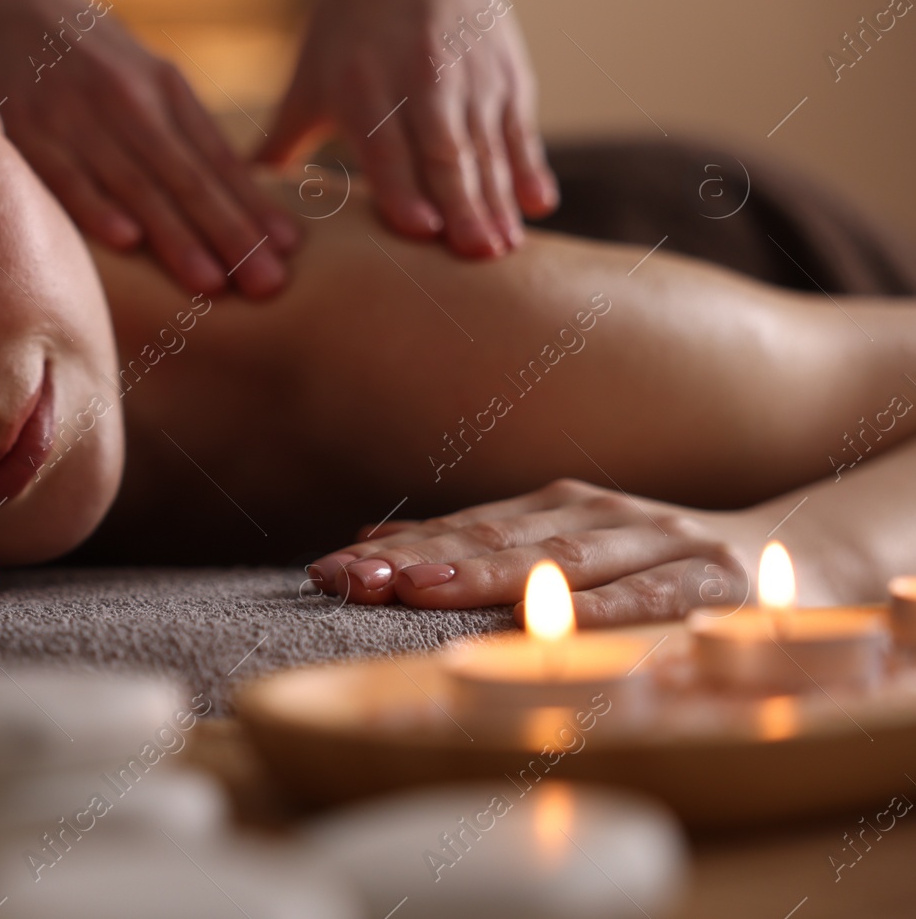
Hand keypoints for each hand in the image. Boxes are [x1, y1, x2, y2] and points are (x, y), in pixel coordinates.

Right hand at [0, 0, 298, 297]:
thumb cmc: (70, 44)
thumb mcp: (131, 70)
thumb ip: (170, 125)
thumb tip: (224, 191)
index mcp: (161, 86)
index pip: (216, 157)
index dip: (254, 205)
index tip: (292, 249)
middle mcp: (126, 98)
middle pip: (186, 176)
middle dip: (231, 233)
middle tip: (269, 283)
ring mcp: (75, 113)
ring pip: (135, 184)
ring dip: (175, 236)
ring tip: (213, 282)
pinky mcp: (24, 124)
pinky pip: (65, 174)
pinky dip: (96, 206)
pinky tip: (126, 241)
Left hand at [259, 0, 557, 256]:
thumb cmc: (348, 25)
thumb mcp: (309, 79)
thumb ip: (280, 145)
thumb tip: (236, 208)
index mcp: (363, 87)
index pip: (387, 147)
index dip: (404, 188)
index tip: (421, 231)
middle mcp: (419, 79)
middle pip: (444, 152)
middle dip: (463, 205)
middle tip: (477, 256)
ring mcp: (468, 75)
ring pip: (486, 146)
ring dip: (498, 199)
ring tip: (505, 248)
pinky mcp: (505, 70)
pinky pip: (520, 126)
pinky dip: (530, 166)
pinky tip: (540, 204)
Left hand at [304, 479, 758, 625]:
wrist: (797, 552)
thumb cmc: (662, 559)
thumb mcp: (570, 540)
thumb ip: (484, 543)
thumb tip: (374, 543)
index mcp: (559, 507)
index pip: (464, 527)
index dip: (396, 547)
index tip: (326, 567)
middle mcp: (599, 515)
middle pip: (496, 540)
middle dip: (417, 559)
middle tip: (348, 579)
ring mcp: (656, 543)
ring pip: (559, 560)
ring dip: (484, 573)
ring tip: (416, 587)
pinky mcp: (712, 582)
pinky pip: (650, 598)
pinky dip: (599, 606)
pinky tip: (553, 617)